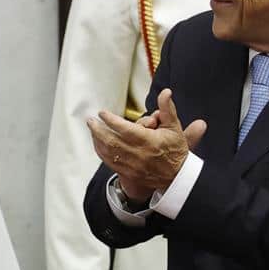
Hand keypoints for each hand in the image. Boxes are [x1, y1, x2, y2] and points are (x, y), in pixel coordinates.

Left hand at [88, 88, 206, 201]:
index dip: (111, 120)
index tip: (103, 113)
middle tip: (91, 120)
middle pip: (111, 140)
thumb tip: (165, 93)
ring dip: (97, 139)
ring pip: (108, 151)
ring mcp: (131, 165)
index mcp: (149, 141)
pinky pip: (109, 162)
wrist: (177, 176)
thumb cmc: (175, 151)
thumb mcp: (174, 127)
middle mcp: (138, 153)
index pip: (125, 129)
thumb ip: (167, 109)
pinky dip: (101, 151)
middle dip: (98, 129)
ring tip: (92, 129)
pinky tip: (97, 143)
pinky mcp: (127, 173)